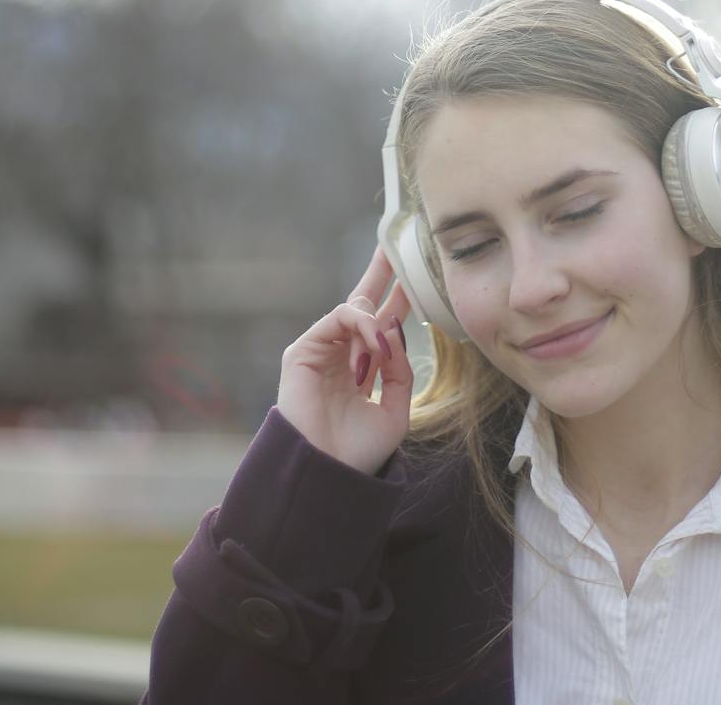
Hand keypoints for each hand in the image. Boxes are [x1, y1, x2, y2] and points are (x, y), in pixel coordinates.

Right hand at [275, 245, 415, 475]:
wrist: (328, 474)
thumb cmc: (359, 451)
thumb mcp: (396, 410)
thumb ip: (400, 370)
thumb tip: (396, 331)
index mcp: (363, 370)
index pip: (382, 326)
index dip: (399, 300)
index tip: (418, 278)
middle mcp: (341, 356)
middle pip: (363, 303)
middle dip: (380, 274)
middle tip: (396, 245)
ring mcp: (321, 351)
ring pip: (354, 311)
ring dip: (377, 323)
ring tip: (385, 347)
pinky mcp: (303, 352)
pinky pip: (338, 320)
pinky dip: (361, 325)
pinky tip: (375, 342)